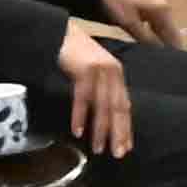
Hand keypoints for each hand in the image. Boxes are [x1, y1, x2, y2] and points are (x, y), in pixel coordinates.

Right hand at [54, 22, 133, 159]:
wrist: (60, 32)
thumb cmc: (75, 54)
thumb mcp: (94, 71)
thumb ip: (102, 88)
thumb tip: (105, 114)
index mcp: (117, 75)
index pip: (125, 106)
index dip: (126, 127)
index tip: (126, 147)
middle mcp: (113, 73)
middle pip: (118, 109)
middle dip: (118, 133)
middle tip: (118, 154)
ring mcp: (100, 71)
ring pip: (102, 107)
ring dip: (100, 130)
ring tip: (98, 148)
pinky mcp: (84, 70)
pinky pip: (82, 99)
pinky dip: (80, 116)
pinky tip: (78, 131)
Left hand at [96, 0, 178, 50]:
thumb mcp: (128, 22)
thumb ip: (145, 37)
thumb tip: (158, 52)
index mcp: (163, 10)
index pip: (174, 38)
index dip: (171, 52)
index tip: (165, 64)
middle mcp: (165, 2)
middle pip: (169, 28)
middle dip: (164, 42)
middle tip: (153, 58)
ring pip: (161, 20)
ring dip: (156, 31)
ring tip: (146, 44)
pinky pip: (154, 10)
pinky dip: (151, 20)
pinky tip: (141, 24)